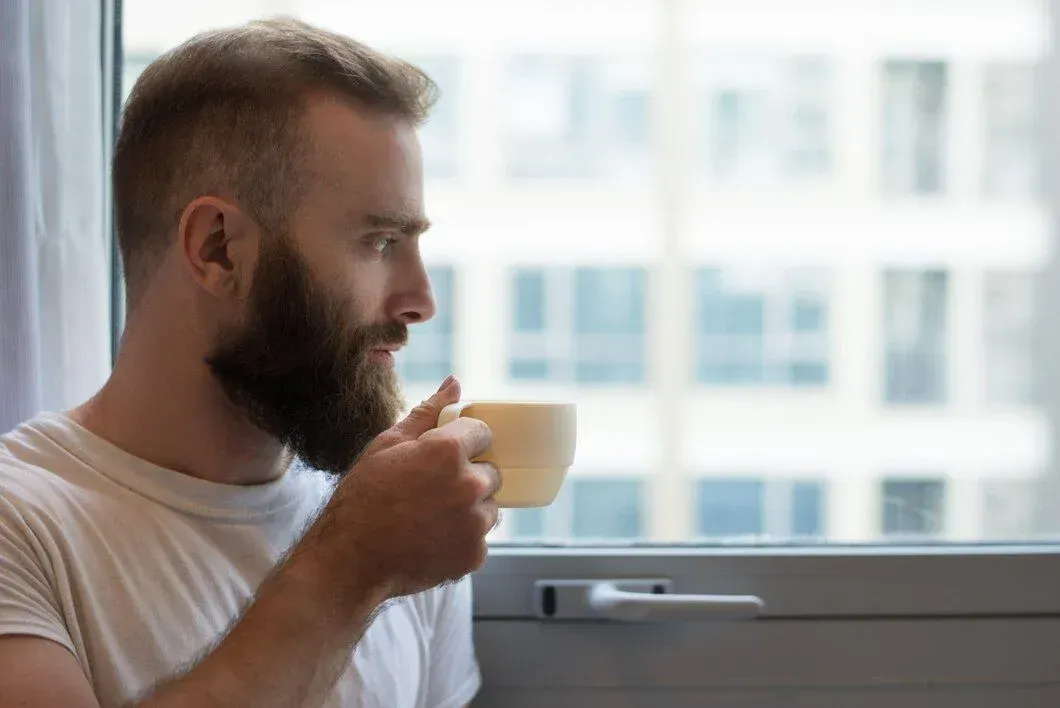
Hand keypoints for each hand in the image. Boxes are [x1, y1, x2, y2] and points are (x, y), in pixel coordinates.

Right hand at [311, 376, 499, 600]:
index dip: (466, 442)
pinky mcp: (474, 554)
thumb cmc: (363, 497)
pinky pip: (479, 539)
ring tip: (431, 517)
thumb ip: (428, 412)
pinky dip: (461, 540)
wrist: (350, 559)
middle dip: (469, 477)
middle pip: (490, 472)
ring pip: (489, 508)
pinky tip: (431, 539)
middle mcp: (470, 485)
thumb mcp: (387, 444)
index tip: (447, 455)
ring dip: (470, 509)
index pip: (484, 433)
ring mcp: (475, 523)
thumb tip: (455, 385)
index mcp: (449, 452)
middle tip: (434, 490)